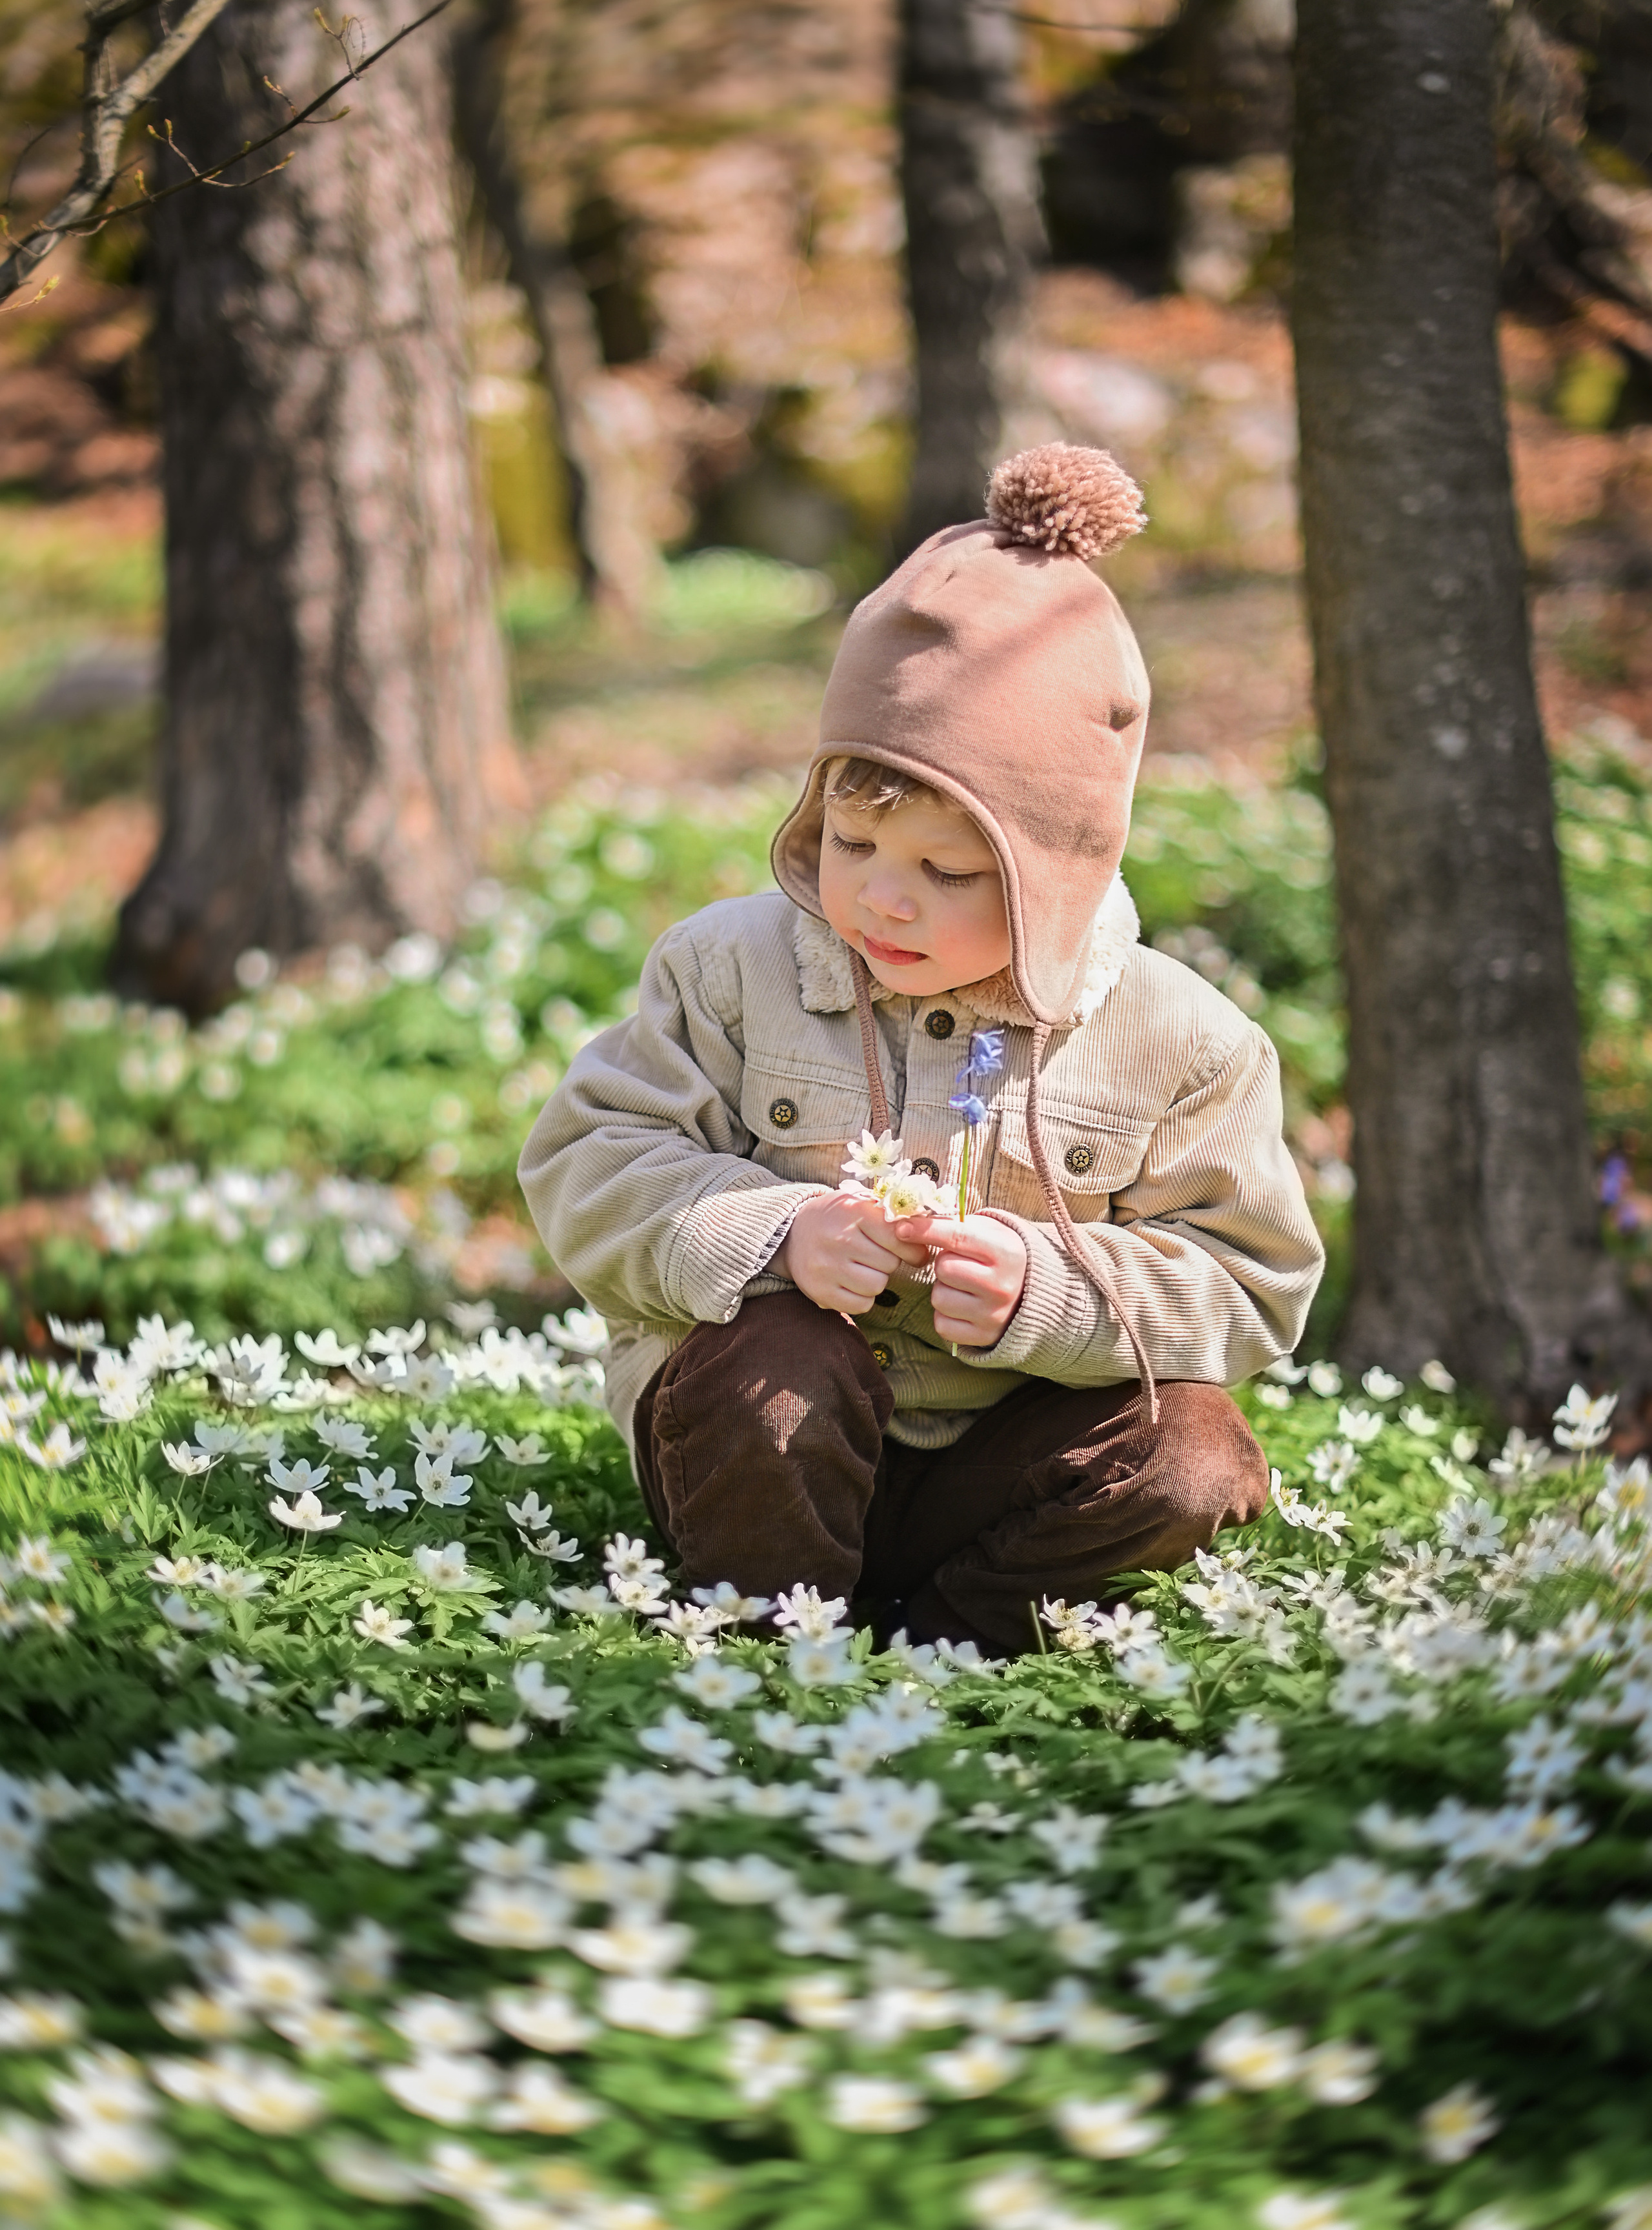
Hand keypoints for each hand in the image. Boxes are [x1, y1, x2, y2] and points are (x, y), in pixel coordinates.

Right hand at [776, 1192, 930, 1315]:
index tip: (916, 1253)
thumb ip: (894, 1216)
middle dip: (889, 1263)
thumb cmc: (838, 1219)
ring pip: (877, 1286)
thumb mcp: (862, 1205)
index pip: (899, 1236)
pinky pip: (861, 1305)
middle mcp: (838, 1238)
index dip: (913, 1248)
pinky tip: (852, 1283)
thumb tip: (937, 1230)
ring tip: (863, 1268)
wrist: (791, 1234)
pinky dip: (863, 1298)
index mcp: (854, 1212)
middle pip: (889, 1264)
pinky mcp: (820, 1291)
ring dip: (877, 1280)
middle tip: (877, 1256)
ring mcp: (826, 1267)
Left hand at [893, 1214, 1027, 1347]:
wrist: (1032, 1295)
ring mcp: (993, 1315)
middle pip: (944, 1268)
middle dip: (943, 1263)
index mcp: (1006, 1253)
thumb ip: (957, 1225)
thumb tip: (911, 1222)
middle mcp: (1001, 1285)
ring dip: (943, 1290)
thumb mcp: (990, 1232)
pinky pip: (941, 1324)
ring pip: (939, 1298)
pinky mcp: (982, 1336)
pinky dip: (945, 1314)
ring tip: (962, 1286)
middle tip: (958, 1264)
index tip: (902, 1228)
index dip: (925, 1230)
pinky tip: (961, 1306)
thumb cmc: (1001, 1257)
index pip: (957, 1237)